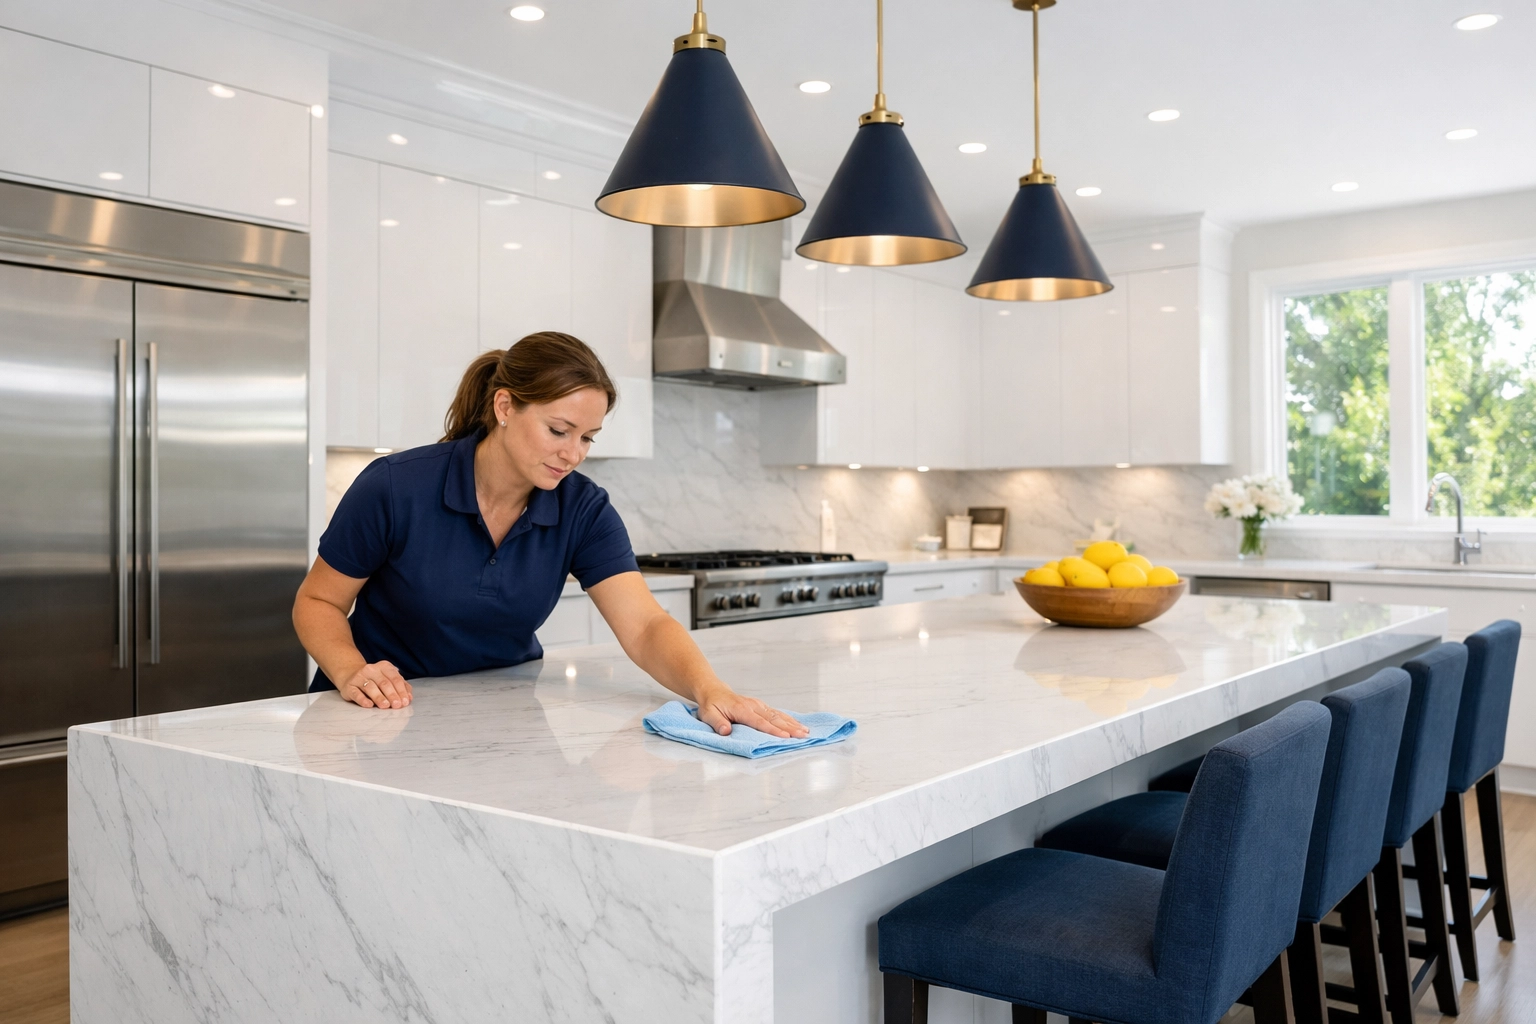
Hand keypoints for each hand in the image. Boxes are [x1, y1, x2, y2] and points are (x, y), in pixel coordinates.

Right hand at [338, 661, 412, 709]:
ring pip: (370, 687)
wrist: (350, 675)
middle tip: (397, 705)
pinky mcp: (349, 686)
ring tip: (385, 706)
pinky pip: (356, 693)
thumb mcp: (388, 679)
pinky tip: (369, 705)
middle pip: (384, 683)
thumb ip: (400, 686)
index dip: (401, 690)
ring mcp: (359, 677)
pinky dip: (363, 699)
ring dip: (379, 697)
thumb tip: (409, 697)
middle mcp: (371, 670)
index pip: (395, 678)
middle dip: (392, 695)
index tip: (405, 701)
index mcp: (384, 666)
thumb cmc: (374, 679)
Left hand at [694, 685, 808, 738]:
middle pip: (773, 718)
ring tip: (806, 731)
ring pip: (778, 715)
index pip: (759, 722)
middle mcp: (753, 706)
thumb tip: (726, 731)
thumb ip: (717, 723)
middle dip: (789, 728)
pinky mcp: (761, 706)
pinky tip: (798, 724)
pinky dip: (789, 719)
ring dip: (792, 723)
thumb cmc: (711, 705)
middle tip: (802, 736)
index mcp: (741, 709)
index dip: (773, 730)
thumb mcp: (708, 714)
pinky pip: (777, 713)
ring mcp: (758, 705)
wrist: (714, 691)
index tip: (785, 737)